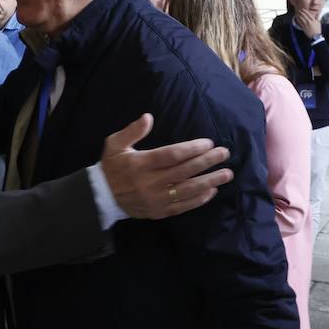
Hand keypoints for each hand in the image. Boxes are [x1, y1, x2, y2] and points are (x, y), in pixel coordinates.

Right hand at [101, 114, 233, 217]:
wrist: (101, 197)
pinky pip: (183, 206)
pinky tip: (212, 191)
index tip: (208, 143)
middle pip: (184, 171)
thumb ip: (132, 130)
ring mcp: (156, 199)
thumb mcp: (115, 144)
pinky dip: (199, 199)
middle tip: (224, 154)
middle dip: (207, 162)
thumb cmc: (111, 166)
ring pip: (187, 190)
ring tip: (226, 174)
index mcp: (141, 164)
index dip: (192, 149)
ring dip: (209, 181)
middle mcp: (150, 183)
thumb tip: (149, 117)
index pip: (172, 155)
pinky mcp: (159, 212)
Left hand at [294, 11, 320, 39]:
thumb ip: (317, 18)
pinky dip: (299, 20)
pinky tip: (298, 18)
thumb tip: (317, 14)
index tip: (303, 9)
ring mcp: (306, 25)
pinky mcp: (304, 28)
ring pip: (302, 19)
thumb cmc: (318, 29)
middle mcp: (309, 22)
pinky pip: (300, 23)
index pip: (308, 14)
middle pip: (304, 16)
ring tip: (298, 14)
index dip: (305, 11)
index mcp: (313, 20)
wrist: (315, 36)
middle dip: (301, 13)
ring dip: (299, 16)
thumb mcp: (318, 23)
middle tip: (299, 10)